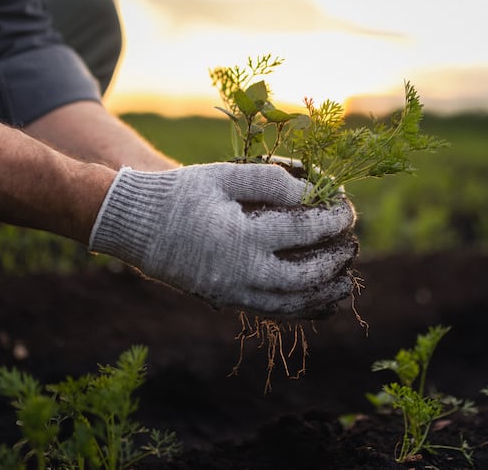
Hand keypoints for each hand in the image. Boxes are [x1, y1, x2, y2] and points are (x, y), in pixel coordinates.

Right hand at [88, 162, 357, 318]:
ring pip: (290, 304)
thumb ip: (269, 179)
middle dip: (334, 260)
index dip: (332, 217)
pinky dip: (299, 310)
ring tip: (347, 282)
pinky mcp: (225, 300)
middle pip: (304, 276)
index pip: (303, 230)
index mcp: (241, 237)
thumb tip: (310, 190)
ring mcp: (232, 292)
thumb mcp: (223, 175)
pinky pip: (271, 312)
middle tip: (351, 242)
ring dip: (323, 295)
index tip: (346, 206)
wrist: (136, 225)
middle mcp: (239, 273)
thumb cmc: (180, 194)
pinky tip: (318, 303)